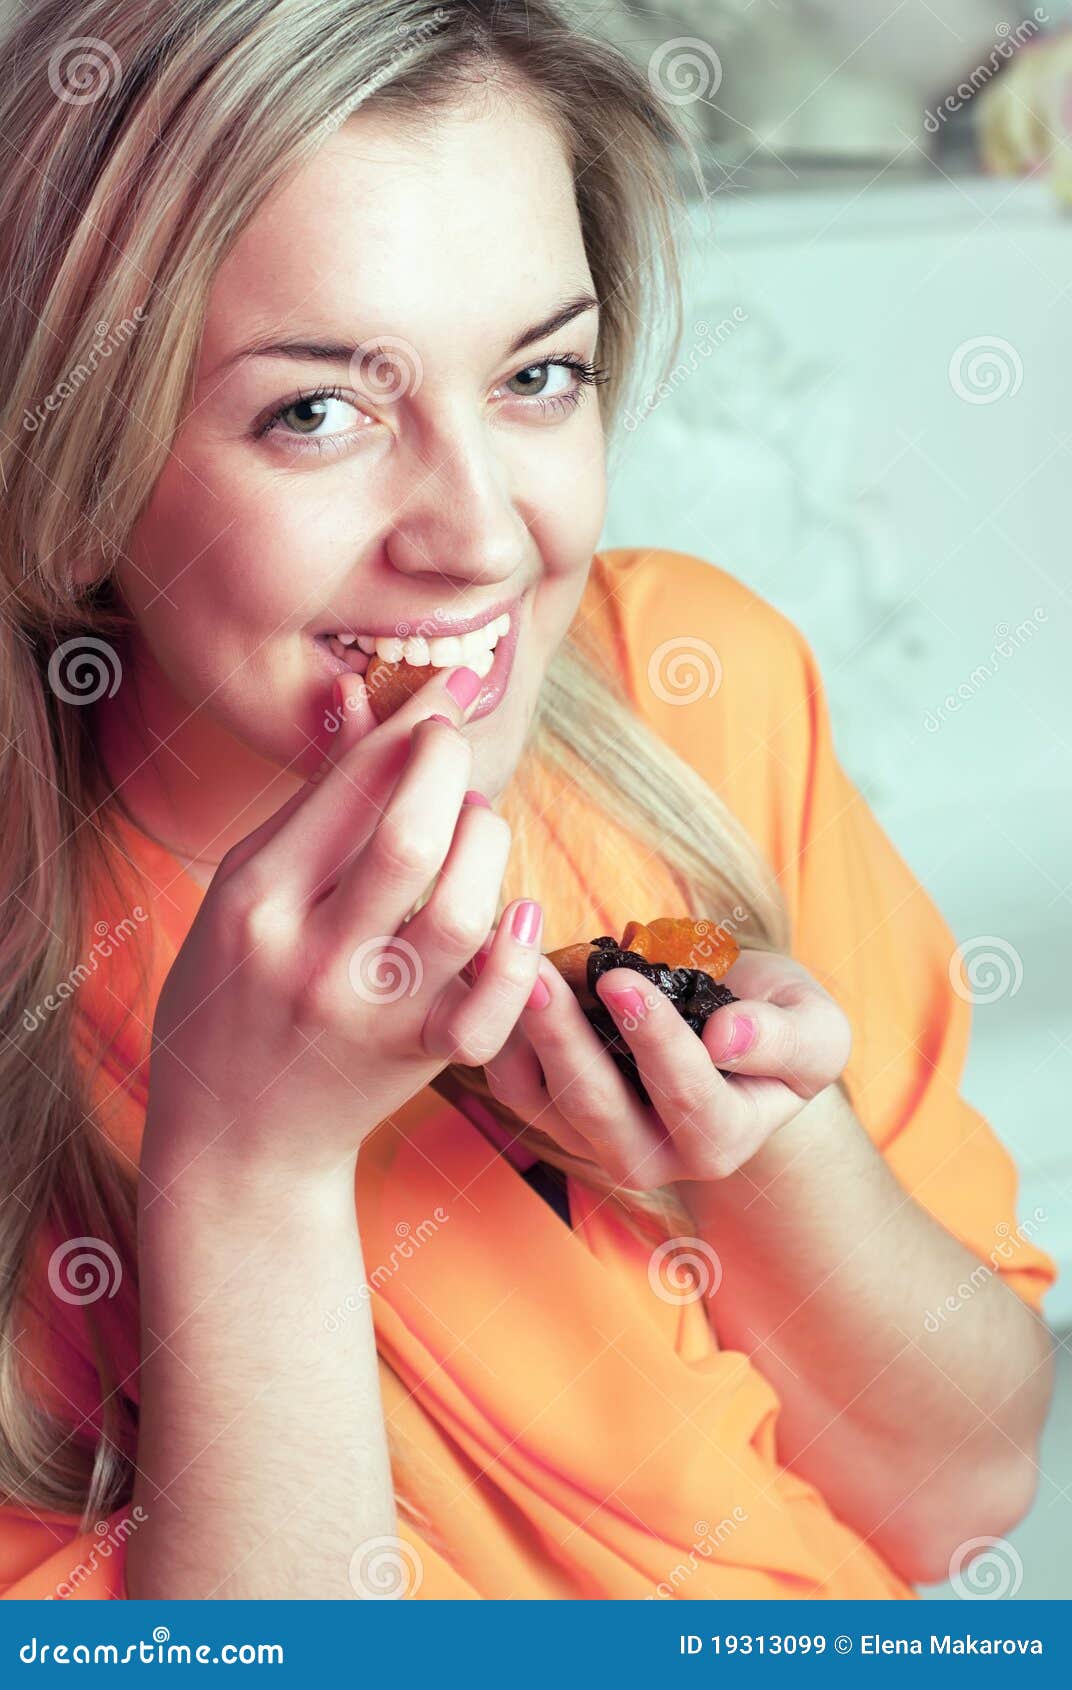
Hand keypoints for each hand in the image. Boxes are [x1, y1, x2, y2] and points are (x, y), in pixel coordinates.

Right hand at [144, 662, 545, 1186]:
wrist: (234, 1134)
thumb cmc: (236, 988)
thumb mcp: (246, 887)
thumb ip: (313, 802)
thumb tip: (361, 694)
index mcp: (256, 901)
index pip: (347, 789)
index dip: (411, 723)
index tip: (452, 686)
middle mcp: (312, 956)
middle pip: (409, 840)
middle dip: (449, 768)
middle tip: (454, 746)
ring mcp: (370, 1013)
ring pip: (462, 913)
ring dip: (486, 846)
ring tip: (474, 824)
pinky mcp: (418, 1058)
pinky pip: (489, 1011)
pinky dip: (518, 958)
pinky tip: (518, 912)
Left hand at [478, 944, 851, 1189]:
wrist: (734, 1026)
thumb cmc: (781, 1026)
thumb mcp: (815, 1029)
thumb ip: (785, 1039)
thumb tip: (729, 1039)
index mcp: (721, 1141)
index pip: (687, 1098)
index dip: (654, 1039)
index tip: (622, 978)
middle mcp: (653, 1157)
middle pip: (598, 1108)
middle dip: (565, 1038)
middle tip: (538, 974)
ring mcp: (595, 1139)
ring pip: (545, 1099)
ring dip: (522, 1033)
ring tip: (507, 967)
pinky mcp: (554, 1112)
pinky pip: (515, 1084)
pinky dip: (502, 1033)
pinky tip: (497, 972)